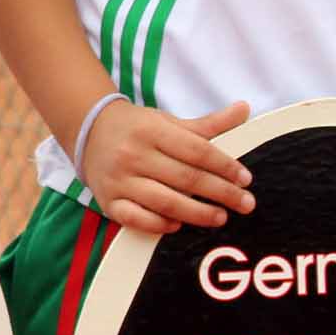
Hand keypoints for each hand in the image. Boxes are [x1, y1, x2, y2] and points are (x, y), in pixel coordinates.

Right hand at [79, 100, 255, 234]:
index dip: (225, 166)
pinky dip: (159, 225)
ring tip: (220, 217)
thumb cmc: (137, 129)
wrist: (89, 132)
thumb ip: (209, 123)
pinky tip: (178, 225)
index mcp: (151, 131)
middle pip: (186, 178)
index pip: (197, 151)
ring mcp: (119, 180)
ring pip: (165, 202)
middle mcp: (133, 155)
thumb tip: (245, 109)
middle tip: (246, 204)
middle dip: (222, 193)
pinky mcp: (108, 202)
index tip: (245, 179)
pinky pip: (136, 219)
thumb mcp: (169, 121)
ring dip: (197, 213)